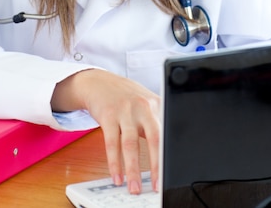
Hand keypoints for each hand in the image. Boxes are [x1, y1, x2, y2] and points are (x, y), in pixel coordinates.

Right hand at [51, 69, 159, 193]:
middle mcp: (142, 106)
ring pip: (130, 144)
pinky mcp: (107, 115)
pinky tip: (117, 176)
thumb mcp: (146, 103)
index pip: (167, 132)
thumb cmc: (126, 97)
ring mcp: (124, 110)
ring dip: (132, 169)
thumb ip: (157, 121)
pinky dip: (114, 163)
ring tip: (134, 188)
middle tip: (156, 186)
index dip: (170, 154)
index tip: (171, 173)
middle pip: (153, 137)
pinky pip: (111, 143)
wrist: (99, 82)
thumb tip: (168, 150)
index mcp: (156, 104)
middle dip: (156, 165)